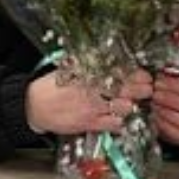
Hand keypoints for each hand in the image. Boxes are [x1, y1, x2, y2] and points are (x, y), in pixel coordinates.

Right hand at [26, 70, 152, 136]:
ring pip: (126, 107)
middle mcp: (92, 89)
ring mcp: (92, 107)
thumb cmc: (49, 87)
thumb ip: (85, 62)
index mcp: (87, 73)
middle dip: (142, 89)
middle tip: (146, 89)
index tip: (144, 74)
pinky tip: (119, 118)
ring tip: (131, 103)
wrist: (32, 106)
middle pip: (128, 88)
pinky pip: (115, 124)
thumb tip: (102, 55)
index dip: (137, 73)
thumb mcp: (66, 67)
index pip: (120, 71)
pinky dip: (121, 122)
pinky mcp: (90, 123)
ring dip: (132, 105)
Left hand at [151, 72, 178, 145]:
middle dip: (168, 99)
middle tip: (154, 94)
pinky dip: (162, 124)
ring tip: (153, 104)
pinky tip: (153, 116)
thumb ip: (172, 75)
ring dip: (164, 112)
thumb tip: (160, 71)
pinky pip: (175, 133)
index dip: (174, 85)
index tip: (158, 82)